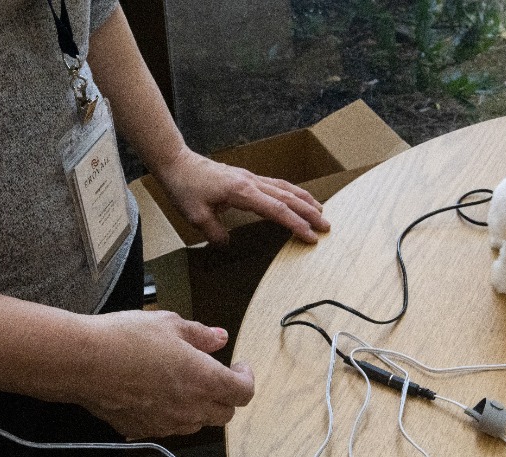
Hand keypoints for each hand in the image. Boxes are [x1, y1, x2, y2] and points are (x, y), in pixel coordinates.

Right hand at [76, 310, 254, 438]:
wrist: (84, 362)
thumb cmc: (127, 339)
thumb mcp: (169, 324)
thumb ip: (200, 335)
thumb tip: (219, 338)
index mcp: (204, 380)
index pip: (243, 393)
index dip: (246, 379)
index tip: (238, 366)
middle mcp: (190, 408)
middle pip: (224, 414)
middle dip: (225, 396)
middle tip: (214, 375)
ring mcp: (166, 424)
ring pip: (197, 424)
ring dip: (199, 407)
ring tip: (183, 384)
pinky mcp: (143, 430)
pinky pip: (167, 427)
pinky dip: (170, 414)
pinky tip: (155, 393)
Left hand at [154, 148, 330, 244]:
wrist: (177, 163)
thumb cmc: (185, 187)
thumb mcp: (196, 216)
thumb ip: (215, 232)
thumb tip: (227, 245)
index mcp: (242, 192)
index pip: (276, 210)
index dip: (295, 224)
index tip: (311, 236)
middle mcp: (251, 182)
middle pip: (288, 197)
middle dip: (309, 213)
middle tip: (327, 226)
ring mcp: (250, 178)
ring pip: (285, 188)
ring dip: (304, 200)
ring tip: (321, 211)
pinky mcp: (246, 178)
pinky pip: (275, 185)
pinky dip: (291, 193)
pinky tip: (297, 199)